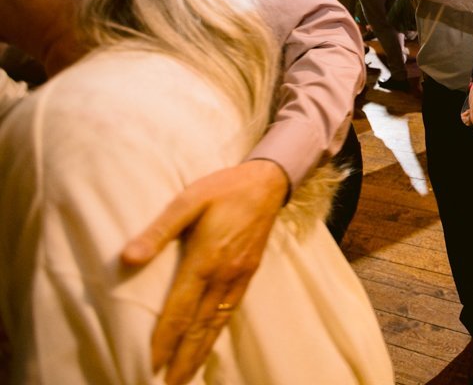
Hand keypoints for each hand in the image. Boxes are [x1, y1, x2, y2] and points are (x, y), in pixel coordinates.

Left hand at [121, 160, 288, 384]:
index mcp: (205, 260)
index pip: (179, 311)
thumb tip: (128, 258)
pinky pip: (230, 312)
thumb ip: (158, 230)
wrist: (268, 183)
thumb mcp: (187, 200)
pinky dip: (217, 334)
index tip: (150, 366)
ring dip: (200, 353)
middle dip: (183, 359)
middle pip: (199, 327)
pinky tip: (209, 344)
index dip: (164, 342)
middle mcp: (223, 276)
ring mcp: (239, 278)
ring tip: (186, 376)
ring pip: (216, 324)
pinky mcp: (248, 274)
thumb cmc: (222, 189)